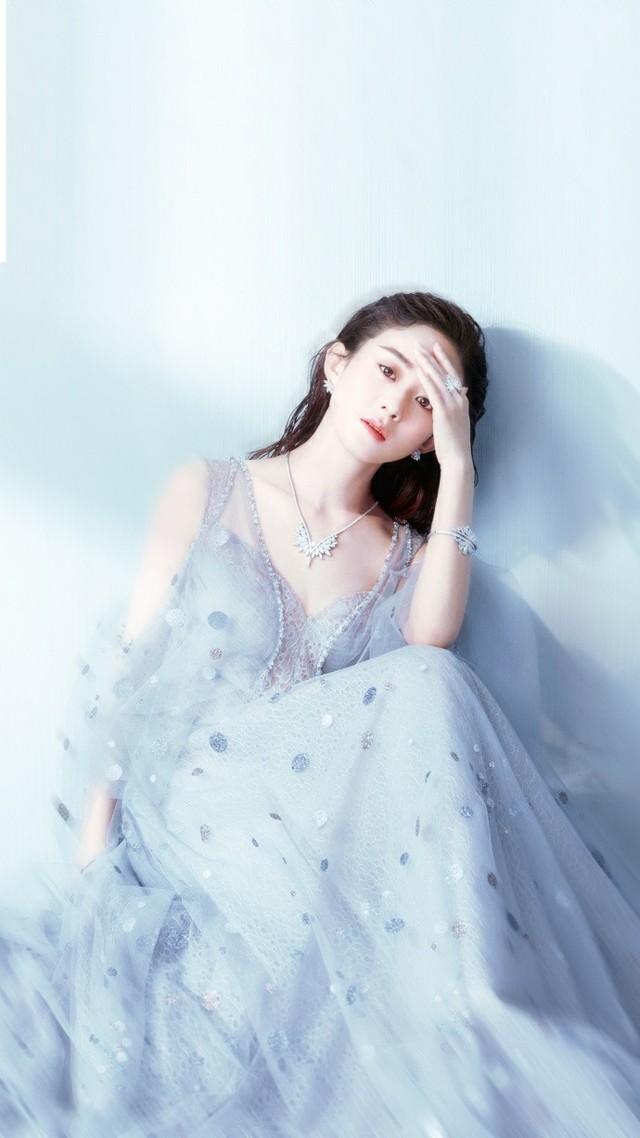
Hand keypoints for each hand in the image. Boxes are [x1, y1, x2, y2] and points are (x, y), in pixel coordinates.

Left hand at [412, 341, 471, 468]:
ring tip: (418, 352)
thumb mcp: (455, 424)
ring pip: (439, 379)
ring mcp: (454, 405)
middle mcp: (460, 400)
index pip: (453, 376)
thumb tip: (452, 401)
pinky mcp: (444, 412)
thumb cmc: (454, 445)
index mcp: (462, 402)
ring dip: (428, 363)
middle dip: (434, 357)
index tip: (436, 349)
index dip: (444, 361)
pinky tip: (420, 370)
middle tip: (423, 345)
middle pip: (446, 373)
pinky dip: (428, 379)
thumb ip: (453, 410)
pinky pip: (435, 391)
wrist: (458, 459)